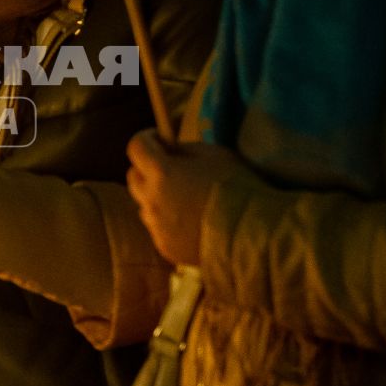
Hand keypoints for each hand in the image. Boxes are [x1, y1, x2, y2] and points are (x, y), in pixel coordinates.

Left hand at [124, 133, 251, 266]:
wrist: (251, 234)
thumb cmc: (236, 187)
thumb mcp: (214, 154)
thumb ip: (184, 150)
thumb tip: (168, 151)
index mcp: (161, 172)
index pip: (136, 147)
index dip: (146, 139)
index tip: (158, 139)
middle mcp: (151, 199)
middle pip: (133, 176)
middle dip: (146, 168)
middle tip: (169, 168)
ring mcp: (155, 226)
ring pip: (144, 204)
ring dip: (156, 196)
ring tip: (183, 199)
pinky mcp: (163, 246)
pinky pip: (157, 227)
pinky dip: (167, 221)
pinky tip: (190, 221)